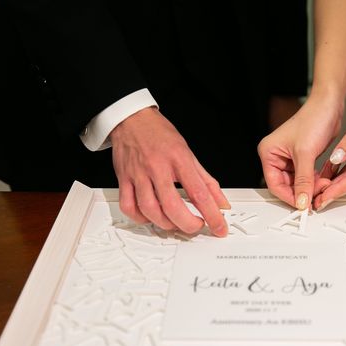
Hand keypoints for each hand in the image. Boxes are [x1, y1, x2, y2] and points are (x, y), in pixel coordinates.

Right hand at [110, 107, 229, 236]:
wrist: (132, 118)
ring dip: (166, 224)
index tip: (220, 227)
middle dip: (188, 224)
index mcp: (178, 159)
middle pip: (172, 206)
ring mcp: (138, 174)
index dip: (212, 215)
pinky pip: (129, 206)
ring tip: (176, 223)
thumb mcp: (189, 153)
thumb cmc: (159, 134)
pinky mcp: (123, 179)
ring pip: (150, 210)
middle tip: (197, 227)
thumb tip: (221, 202)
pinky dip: (141, 218)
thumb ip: (206, 180)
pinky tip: (151, 217)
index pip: (199, 192)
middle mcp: (157, 167)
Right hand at [258, 94, 342, 209]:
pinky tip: (323, 182)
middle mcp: (277, 156)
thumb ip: (303, 180)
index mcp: (269, 152)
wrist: (329, 104)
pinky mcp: (303, 158)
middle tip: (316, 196)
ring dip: (310, 187)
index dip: (289, 196)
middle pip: (286, 185)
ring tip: (323, 186)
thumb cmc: (313, 118)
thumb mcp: (306, 153)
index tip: (303, 205)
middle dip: (302, 191)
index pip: (274, 184)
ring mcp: (290, 158)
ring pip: (297, 182)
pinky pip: (306, 176)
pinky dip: (314, 181)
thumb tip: (301, 201)